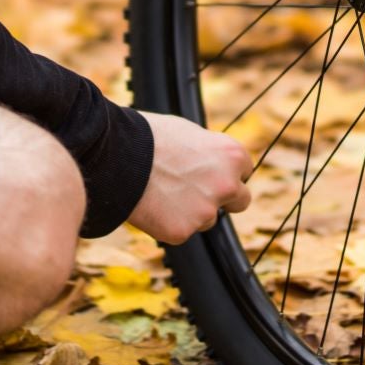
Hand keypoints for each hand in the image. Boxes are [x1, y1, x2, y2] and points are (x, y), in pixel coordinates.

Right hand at [127, 111, 251, 245]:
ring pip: (207, 219)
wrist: (120, 155)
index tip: (216, 174)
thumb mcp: (190, 132)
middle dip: (225, 200)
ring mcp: (206, 211)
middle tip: (200, 194)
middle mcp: (227, 185)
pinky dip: (169, 223)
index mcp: (232, 155)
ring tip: (163, 193)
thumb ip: (209, 153)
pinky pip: (180, 231)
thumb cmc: (150, 136)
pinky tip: (152, 206)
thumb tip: (212, 162)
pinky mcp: (183, 232)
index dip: (228, 173)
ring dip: (192, 212)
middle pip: (240, 201)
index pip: (244, 171)